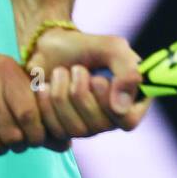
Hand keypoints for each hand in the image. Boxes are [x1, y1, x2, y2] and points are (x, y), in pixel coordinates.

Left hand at [25, 28, 150, 146]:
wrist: (48, 49)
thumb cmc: (83, 47)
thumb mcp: (112, 48)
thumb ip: (128, 72)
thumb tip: (121, 108)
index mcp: (130, 99)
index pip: (129, 121)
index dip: (111, 103)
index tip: (98, 79)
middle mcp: (111, 118)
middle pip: (100, 125)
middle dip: (81, 91)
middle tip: (77, 68)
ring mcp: (88, 128)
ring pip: (77, 128)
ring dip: (63, 93)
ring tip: (60, 72)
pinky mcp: (64, 131)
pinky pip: (57, 129)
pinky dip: (47, 103)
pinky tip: (46, 86)